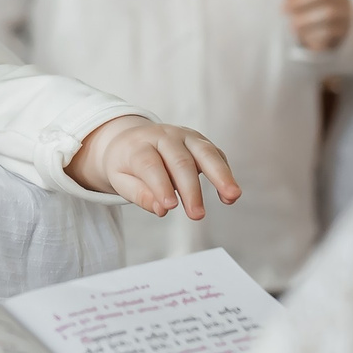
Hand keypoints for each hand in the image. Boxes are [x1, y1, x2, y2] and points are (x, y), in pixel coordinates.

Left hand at [68, 116, 240, 220]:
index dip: (160, 185)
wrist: (131, 138)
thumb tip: (161, 209)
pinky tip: (228, 196)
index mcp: (139, 145)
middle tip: (197, 215)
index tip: (170, 207)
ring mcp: (185, 136)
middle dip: (191, 189)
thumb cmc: (126, 164)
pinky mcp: (200, 142)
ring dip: (221, 175)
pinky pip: (215, 155)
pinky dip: (225, 173)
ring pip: (205, 152)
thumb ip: (139, 194)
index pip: (151, 165)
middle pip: (180, 161)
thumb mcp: (120, 180)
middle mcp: (164, 136)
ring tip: (232, 196)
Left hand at [282, 0, 351, 52]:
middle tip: (283, 8)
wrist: (335, 25)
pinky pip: (330, 31)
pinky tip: (301, 34)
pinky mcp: (344, 29)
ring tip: (292, 23)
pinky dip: (314, 33)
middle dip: (300, 0)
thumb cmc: (314, 4)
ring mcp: (345, 11)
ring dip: (306, 18)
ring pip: (329, 13)